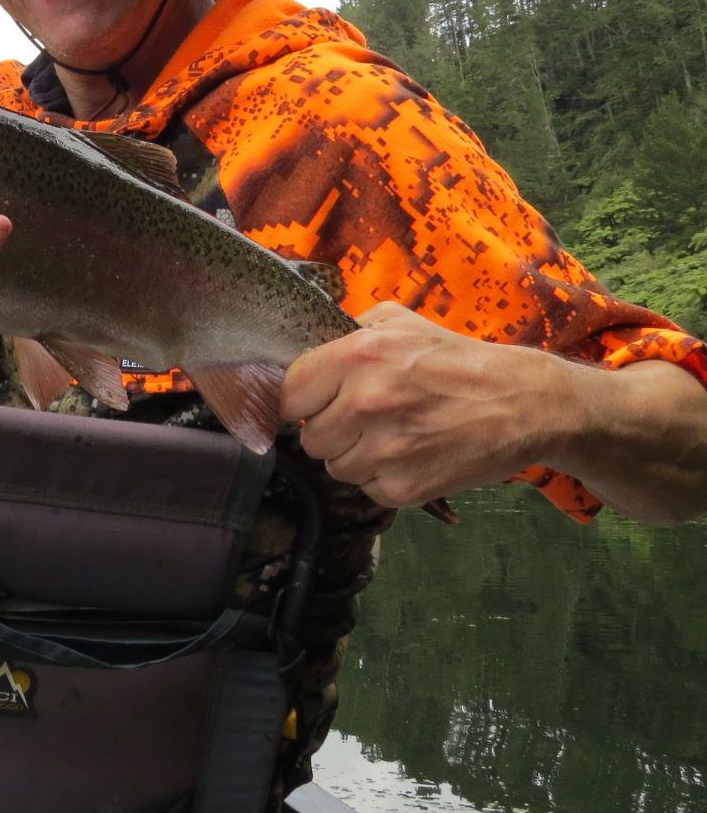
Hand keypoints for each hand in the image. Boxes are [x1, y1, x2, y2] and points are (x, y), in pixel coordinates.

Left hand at [280, 302, 563, 507]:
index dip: (302, 400)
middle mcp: (365, 402)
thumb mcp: (399, 322)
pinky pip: (367, 489)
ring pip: (335, 468)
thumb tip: (307, 351)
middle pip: (310, 437)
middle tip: (363, 420)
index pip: (288, 393)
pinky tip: (411, 457)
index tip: (317, 402)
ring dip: (355, 457)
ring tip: (391, 437)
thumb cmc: (456, 359)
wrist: (524, 403)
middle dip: (332, 430)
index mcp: (358, 355)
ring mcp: (384, 450)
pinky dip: (383, 479)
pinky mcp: (403, 488)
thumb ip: (348, 333)